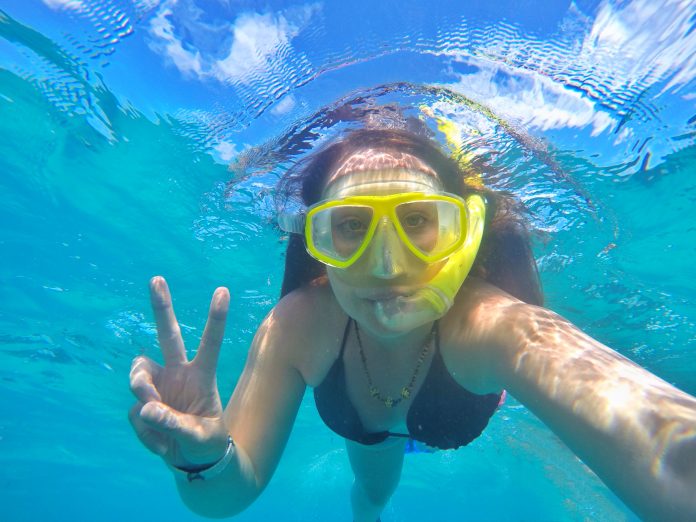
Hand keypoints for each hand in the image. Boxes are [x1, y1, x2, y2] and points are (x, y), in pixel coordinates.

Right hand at [128, 276, 230, 468]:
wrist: (191, 460)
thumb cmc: (205, 442)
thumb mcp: (199, 436)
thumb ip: (174, 423)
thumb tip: (147, 409)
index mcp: (202, 375)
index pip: (210, 342)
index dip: (216, 318)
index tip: (223, 290)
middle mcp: (178, 373)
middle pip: (167, 335)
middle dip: (162, 307)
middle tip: (157, 279)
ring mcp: (158, 386)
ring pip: (138, 375)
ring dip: (141, 390)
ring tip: (155, 415)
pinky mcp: (142, 404)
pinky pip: (136, 412)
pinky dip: (146, 431)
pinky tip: (161, 442)